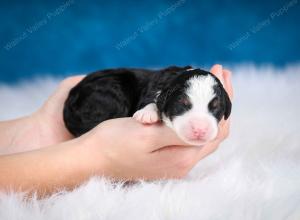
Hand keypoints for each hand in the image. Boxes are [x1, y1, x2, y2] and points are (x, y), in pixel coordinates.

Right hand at [78, 64, 232, 179]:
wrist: (90, 159)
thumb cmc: (113, 144)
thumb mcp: (146, 134)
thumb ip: (180, 132)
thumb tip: (211, 125)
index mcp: (182, 157)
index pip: (217, 126)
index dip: (223, 98)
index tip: (219, 73)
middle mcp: (183, 162)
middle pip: (214, 128)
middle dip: (219, 100)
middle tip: (218, 73)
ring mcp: (174, 160)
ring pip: (202, 130)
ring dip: (208, 107)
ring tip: (207, 83)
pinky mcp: (165, 155)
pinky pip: (188, 133)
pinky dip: (194, 115)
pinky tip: (189, 102)